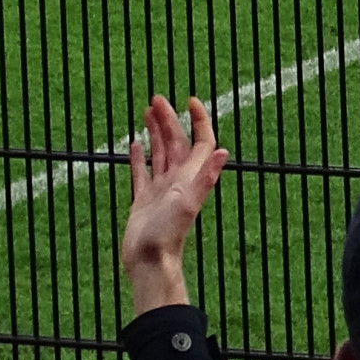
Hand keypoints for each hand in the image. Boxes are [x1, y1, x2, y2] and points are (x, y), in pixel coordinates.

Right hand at [119, 93, 226, 315]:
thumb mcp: (188, 202)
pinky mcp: (142, 200)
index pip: (201, 141)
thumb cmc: (169, 233)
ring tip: (146, 112)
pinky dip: (139, 157)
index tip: (189, 99)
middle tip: (156, 98)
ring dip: (155, 132)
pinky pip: (141, 173)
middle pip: (176, 142)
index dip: (198, 120)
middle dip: (169, 119)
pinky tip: (135, 143)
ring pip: (159, 153)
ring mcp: (160, 189)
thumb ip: (205, 178)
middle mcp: (177, 180)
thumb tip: (224, 152)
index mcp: (190, 176)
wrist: (149, 261)